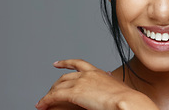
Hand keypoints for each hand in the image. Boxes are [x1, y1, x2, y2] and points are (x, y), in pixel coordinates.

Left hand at [36, 59, 157, 109]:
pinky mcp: (74, 92)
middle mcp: (88, 74)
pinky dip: (46, 100)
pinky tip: (41, 105)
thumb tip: (115, 93)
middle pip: (65, 76)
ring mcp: (80, 82)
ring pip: (58, 86)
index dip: (66, 63)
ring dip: (49, 94)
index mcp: (98, 72)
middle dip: (55, 84)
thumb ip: (112, 88)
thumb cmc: (127, 99)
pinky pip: (55, 96)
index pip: (79, 63)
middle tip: (49, 91)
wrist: (126, 100)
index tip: (57, 64)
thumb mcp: (118, 89)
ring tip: (43, 102)